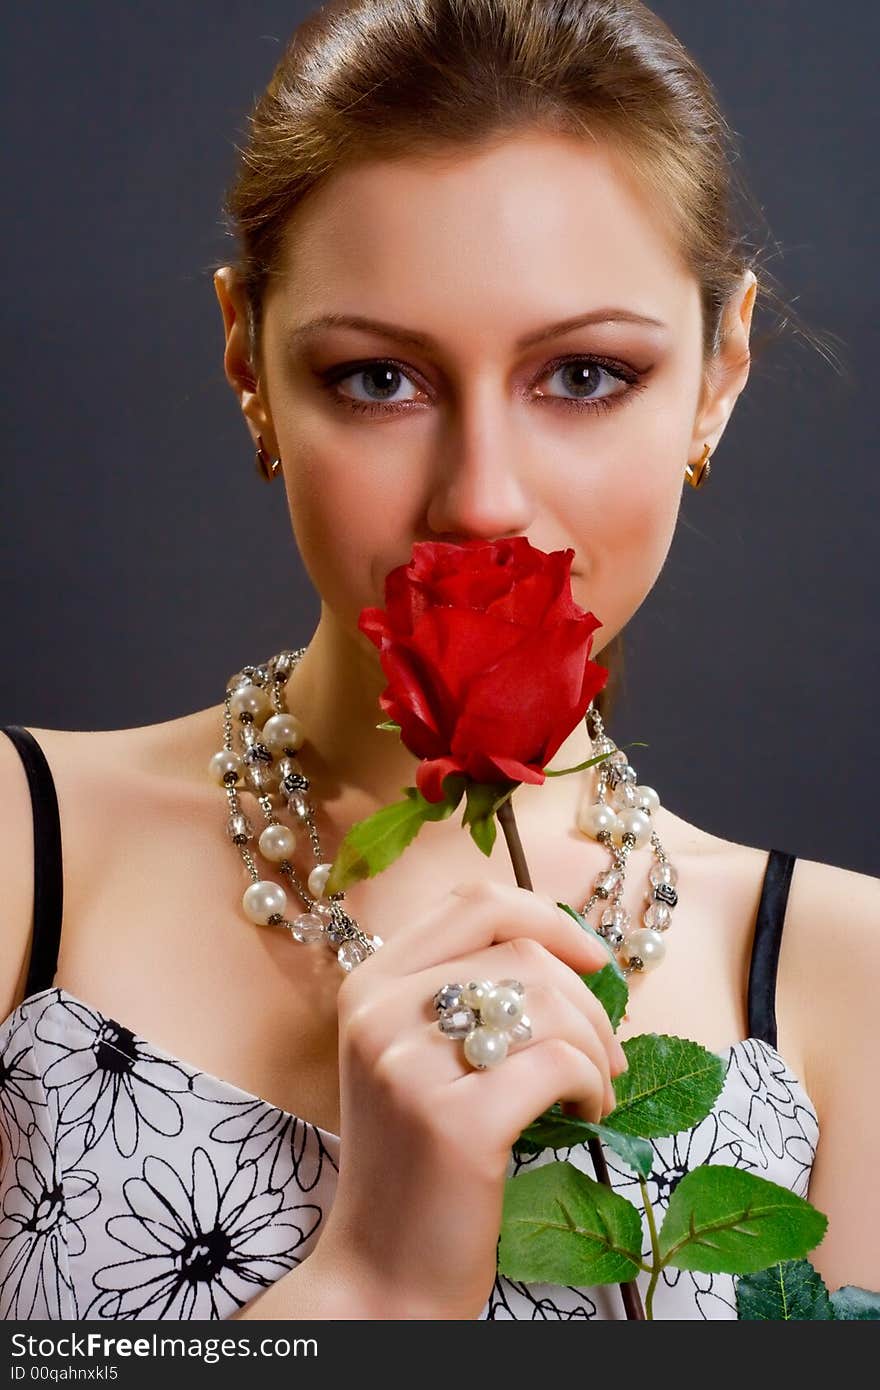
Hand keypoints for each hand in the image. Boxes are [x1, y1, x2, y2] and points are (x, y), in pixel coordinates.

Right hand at [314, 878, 627, 1318]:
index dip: (549, 918)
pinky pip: (560, 1064)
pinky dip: (594, 1087)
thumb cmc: (417, 1159)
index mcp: (369, 984)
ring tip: (592, 1093)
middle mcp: (378, 1011)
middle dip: (588, 1001)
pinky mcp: (454, 1122)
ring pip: (547, 1002)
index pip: (475, 903)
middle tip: (605, 1057)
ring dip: (595, 1048)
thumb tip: (571, 946)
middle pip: (522, 952)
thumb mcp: (417, 1055)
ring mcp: (409, 1065)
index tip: (593, 959)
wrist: (384, 1274)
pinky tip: (586, 1116)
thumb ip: (465, 990)